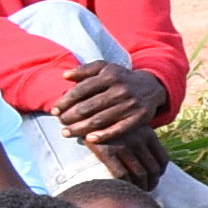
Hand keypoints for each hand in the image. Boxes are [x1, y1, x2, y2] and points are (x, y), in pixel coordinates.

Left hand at [47, 59, 163, 146]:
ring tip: (67, 133)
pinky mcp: (140, 118)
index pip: (81, 90)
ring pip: (100, 120)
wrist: (152, 86)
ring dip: (80, 128)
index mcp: (109, 76)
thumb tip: (64, 76)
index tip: (54, 110)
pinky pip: (119, 129)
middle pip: (88, 107)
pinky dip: (103, 135)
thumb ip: (84, 70)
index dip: (65, 102)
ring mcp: (130, 105)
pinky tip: (89, 139)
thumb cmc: (121, 78)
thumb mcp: (105, 68)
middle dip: (70, 117)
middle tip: (60, 122)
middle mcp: (120, 90)